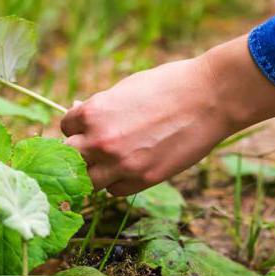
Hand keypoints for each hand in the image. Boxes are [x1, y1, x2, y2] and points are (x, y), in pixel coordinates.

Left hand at [61, 35, 274, 195]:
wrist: (209, 97)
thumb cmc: (168, 85)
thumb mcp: (125, 89)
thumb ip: (100, 107)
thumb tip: (78, 112)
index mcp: (92, 113)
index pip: (65, 127)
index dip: (76, 127)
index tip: (86, 127)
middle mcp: (100, 141)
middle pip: (69, 157)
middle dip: (78, 152)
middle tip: (91, 149)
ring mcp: (121, 163)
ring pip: (88, 181)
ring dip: (95, 172)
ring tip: (108, 162)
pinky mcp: (143, 179)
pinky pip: (114, 190)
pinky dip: (117, 182)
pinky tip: (128, 169)